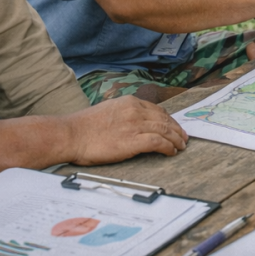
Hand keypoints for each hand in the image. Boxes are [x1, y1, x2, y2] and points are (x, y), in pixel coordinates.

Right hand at [66, 96, 187, 164]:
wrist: (71, 134)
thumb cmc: (84, 127)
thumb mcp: (108, 111)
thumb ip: (124, 114)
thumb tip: (136, 123)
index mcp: (129, 102)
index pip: (157, 110)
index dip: (169, 120)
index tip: (174, 127)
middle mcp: (135, 111)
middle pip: (165, 119)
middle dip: (177, 130)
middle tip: (184, 138)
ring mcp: (135, 125)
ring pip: (165, 130)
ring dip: (176, 140)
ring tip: (181, 146)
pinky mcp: (133, 141)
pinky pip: (158, 143)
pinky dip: (168, 147)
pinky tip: (171, 152)